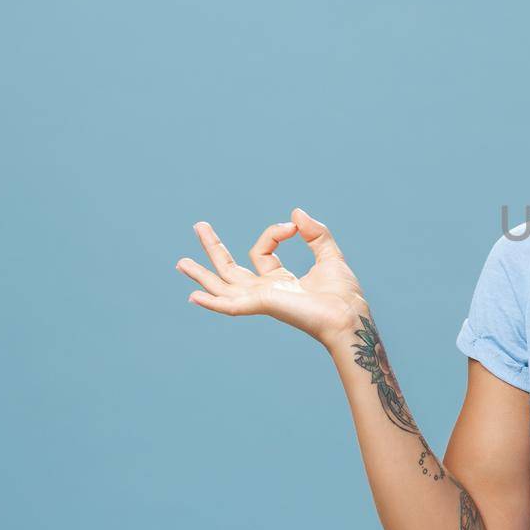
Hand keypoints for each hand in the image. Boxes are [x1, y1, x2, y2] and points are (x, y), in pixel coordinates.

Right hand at [175, 207, 367, 343]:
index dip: (274, 233)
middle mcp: (266, 291)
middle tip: (199, 226)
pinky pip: (231, 305)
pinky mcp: (262, 305)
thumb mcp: (329, 256)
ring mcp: (261, 299)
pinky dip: (212, 302)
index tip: (293, 226)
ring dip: (202, 274)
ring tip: (181, 262)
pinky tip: (194, 296)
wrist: (348, 316)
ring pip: (223, 285)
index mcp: (280, 282)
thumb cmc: (342, 294)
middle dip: (213, 248)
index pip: (262, 251)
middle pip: (230, 269)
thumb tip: (296, 213)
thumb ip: (315, 234)